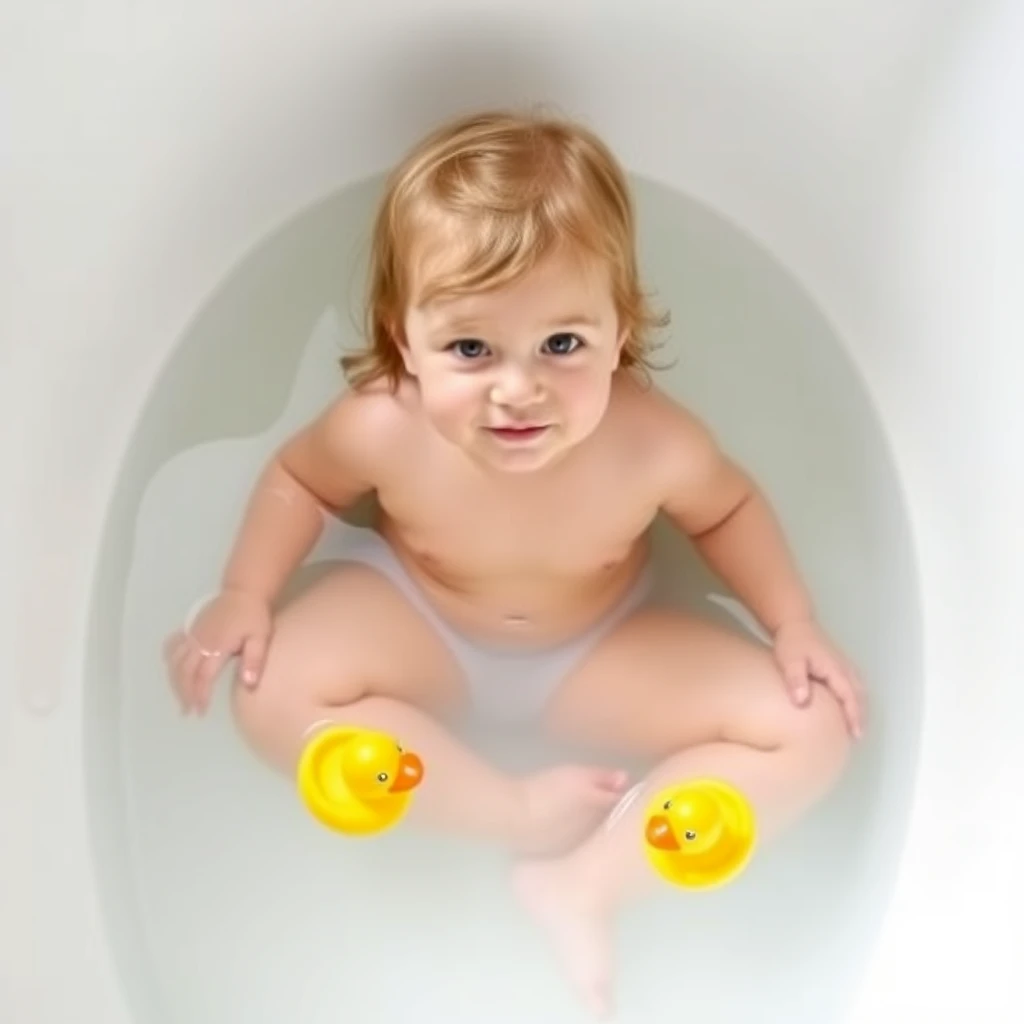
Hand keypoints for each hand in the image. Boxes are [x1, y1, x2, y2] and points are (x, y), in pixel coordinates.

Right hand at [163, 588, 272, 714]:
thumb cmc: (254, 616)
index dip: (200, 695)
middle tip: (188, 712)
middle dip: (184, 694)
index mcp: (216, 646)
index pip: (203, 676)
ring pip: (174, 662)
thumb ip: (254, 661)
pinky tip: (172, 670)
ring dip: (175, 683)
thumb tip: (248, 685)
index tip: (201, 711)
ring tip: (181, 699)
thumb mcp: (260, 638)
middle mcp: (199, 641)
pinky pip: (173, 647)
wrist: (244, 591)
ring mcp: (192, 634)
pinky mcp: (190, 629)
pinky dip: (169, 661)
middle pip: (184, 672)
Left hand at [772, 618, 864, 738]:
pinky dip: (855, 700)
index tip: (856, 734)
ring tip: (854, 729)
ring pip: (859, 692)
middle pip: (859, 697)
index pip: (849, 697)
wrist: (794, 622)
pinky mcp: (840, 666)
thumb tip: (802, 702)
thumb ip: (796, 680)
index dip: (853, 717)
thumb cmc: (792, 641)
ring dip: (860, 709)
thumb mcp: (790, 661)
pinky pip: (854, 686)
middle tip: (857, 737)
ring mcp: (845, 666)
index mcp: (835, 669)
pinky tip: (848, 709)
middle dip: (860, 717)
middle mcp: (845, 668)